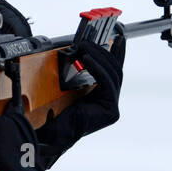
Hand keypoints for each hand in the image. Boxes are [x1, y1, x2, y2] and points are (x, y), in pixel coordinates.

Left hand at [35, 33, 124, 167]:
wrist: (53, 133)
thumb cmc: (59, 114)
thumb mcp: (72, 87)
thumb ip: (83, 73)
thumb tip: (85, 51)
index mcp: (104, 98)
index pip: (114, 71)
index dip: (118, 53)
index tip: (118, 38)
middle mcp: (112, 103)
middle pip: (115, 71)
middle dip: (105, 52)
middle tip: (90, 41)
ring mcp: (113, 108)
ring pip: (113, 75)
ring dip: (100, 57)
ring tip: (86, 48)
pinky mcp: (110, 112)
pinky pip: (108, 84)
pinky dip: (98, 69)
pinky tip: (87, 59)